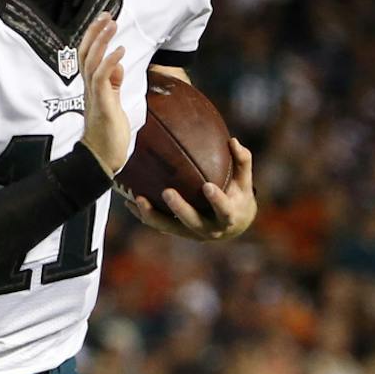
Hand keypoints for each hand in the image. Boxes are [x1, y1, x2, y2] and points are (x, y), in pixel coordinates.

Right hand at [76, 13, 130, 173]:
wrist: (102, 159)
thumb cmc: (108, 134)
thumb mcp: (114, 102)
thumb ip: (114, 84)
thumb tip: (118, 65)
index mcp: (92, 87)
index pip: (88, 56)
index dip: (94, 36)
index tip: (105, 20)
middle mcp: (89, 88)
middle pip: (86, 53)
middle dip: (95, 32)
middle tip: (107, 15)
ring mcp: (94, 96)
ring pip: (92, 62)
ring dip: (102, 41)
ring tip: (112, 24)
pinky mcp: (102, 105)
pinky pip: (102, 79)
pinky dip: (110, 62)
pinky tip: (120, 50)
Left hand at [121, 138, 256, 240]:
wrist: (233, 224)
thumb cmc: (239, 196)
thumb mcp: (244, 181)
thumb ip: (242, 161)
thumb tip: (233, 140)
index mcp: (228, 217)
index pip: (224, 211)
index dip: (217, 200)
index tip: (208, 187)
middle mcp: (209, 229)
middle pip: (192, 222)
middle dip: (179, 209)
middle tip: (167, 192)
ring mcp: (192, 233)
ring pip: (170, 227)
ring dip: (153, 215)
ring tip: (137, 199)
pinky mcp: (179, 231)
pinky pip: (159, 225)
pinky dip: (145, 215)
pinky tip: (130, 203)